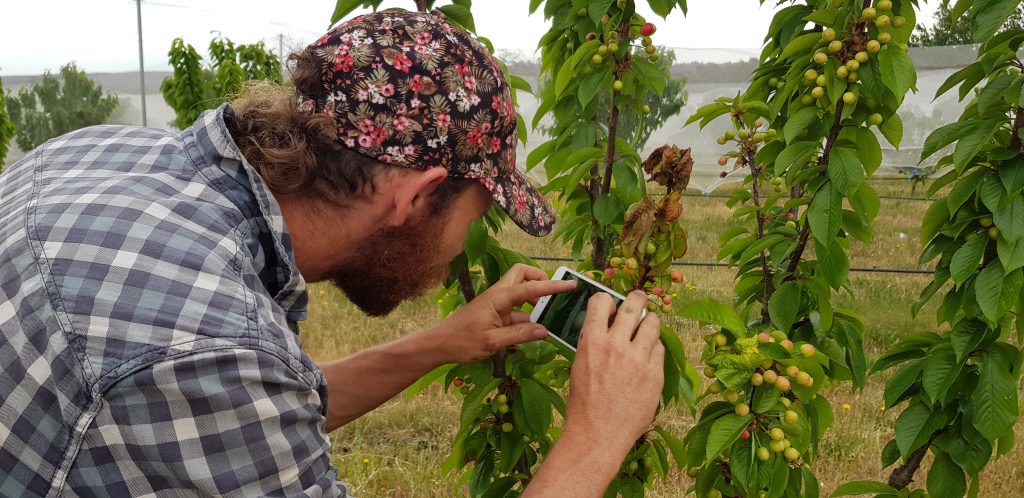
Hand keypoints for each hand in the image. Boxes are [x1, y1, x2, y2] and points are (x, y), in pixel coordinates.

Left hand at [427, 264, 576, 363]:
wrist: (439, 345)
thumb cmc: (461, 342)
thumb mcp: (492, 343)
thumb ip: (519, 335)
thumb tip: (544, 330)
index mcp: (498, 298)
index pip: (530, 287)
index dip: (552, 287)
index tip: (570, 285)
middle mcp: (498, 295)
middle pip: (522, 274)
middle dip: (540, 279)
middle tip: (552, 296)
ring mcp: (496, 304)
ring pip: (520, 292)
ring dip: (535, 300)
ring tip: (550, 316)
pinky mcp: (495, 314)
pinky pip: (516, 309)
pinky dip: (527, 316)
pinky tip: (534, 330)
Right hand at [562, 291, 664, 452]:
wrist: (598, 434)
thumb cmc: (584, 404)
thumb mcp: (579, 366)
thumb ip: (593, 343)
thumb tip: (605, 326)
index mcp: (592, 341)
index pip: (602, 302)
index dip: (607, 300)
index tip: (610, 305)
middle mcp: (616, 345)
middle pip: (633, 306)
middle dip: (637, 299)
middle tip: (639, 299)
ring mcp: (638, 359)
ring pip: (653, 323)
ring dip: (649, 322)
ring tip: (647, 327)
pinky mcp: (655, 374)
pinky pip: (660, 348)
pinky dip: (654, 348)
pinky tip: (648, 355)